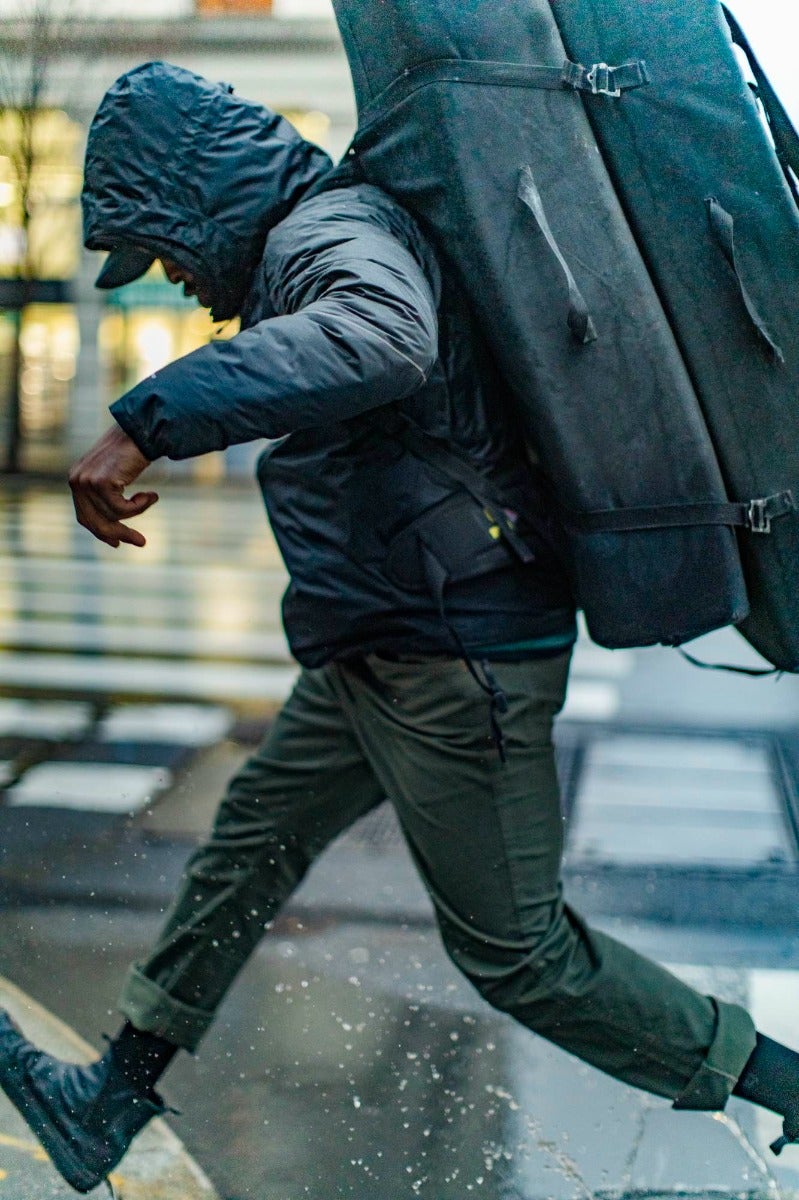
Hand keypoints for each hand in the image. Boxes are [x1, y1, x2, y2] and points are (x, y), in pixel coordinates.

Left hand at [68, 425, 157, 548]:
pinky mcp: (100, 483)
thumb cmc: (133, 451)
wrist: (142, 432)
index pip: (85, 516)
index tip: (117, 543)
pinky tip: (151, 494)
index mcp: (76, 479)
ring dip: (136, 512)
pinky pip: (122, 509)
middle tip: (141, 542)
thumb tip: (111, 524)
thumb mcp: (113, 474)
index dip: (101, 532)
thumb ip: (106, 494)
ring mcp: (86, 482)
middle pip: (94, 522)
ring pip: (112, 516)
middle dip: (118, 533)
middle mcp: (76, 481)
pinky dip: (140, 506)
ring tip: (150, 497)